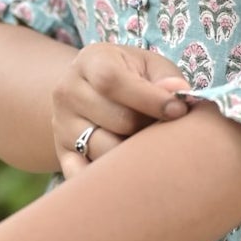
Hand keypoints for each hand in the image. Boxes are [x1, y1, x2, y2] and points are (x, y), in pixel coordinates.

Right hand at [51, 42, 196, 178]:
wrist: (93, 90)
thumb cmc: (133, 77)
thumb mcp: (149, 66)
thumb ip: (166, 78)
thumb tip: (179, 93)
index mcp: (90, 61)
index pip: (111, 81)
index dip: (149, 98)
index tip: (178, 111)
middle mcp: (68, 91)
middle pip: (115, 120)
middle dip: (148, 128)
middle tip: (165, 129)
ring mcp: (61, 125)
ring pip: (105, 150)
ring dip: (135, 154)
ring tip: (149, 145)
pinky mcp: (62, 154)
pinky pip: (82, 175)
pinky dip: (107, 179)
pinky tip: (128, 173)